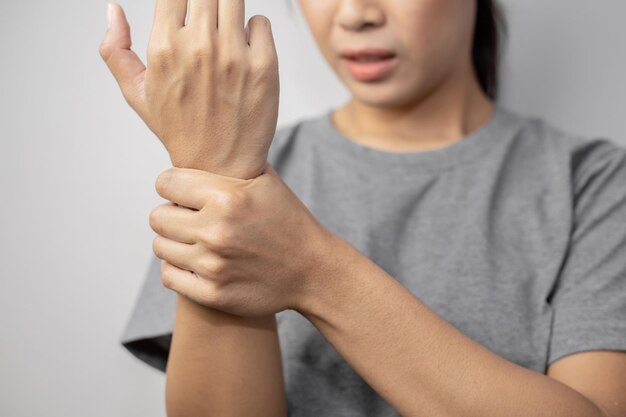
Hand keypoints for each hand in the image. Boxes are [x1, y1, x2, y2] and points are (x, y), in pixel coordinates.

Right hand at [99, 2, 279, 178]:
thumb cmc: (179, 129)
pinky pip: (261, 22)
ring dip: (230, 8)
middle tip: (209, 19)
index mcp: (164, 48)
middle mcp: (199, 47)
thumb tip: (112, 10)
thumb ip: (115, 50)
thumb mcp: (137, 94)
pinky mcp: (264, 65)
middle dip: (207, 2)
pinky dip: (254, 29)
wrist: (220, 165)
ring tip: (225, 30)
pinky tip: (244, 49)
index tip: (187, 8)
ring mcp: (234, 55)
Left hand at [148, 163, 334, 316]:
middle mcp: (216, 230)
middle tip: (191, 218)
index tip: (184, 193)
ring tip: (196, 240)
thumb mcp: (266, 181)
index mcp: (228, 197)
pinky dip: (178, 268)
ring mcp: (212, 265)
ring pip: (160, 246)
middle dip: (172, 215)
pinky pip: (169, 276)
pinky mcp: (212, 293)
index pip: (165, 183)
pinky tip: (196, 261)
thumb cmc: (288, 222)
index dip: (173, 186)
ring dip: (174, 242)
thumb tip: (198, 141)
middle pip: (157, 217)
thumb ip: (230, 163)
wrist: (312, 271)